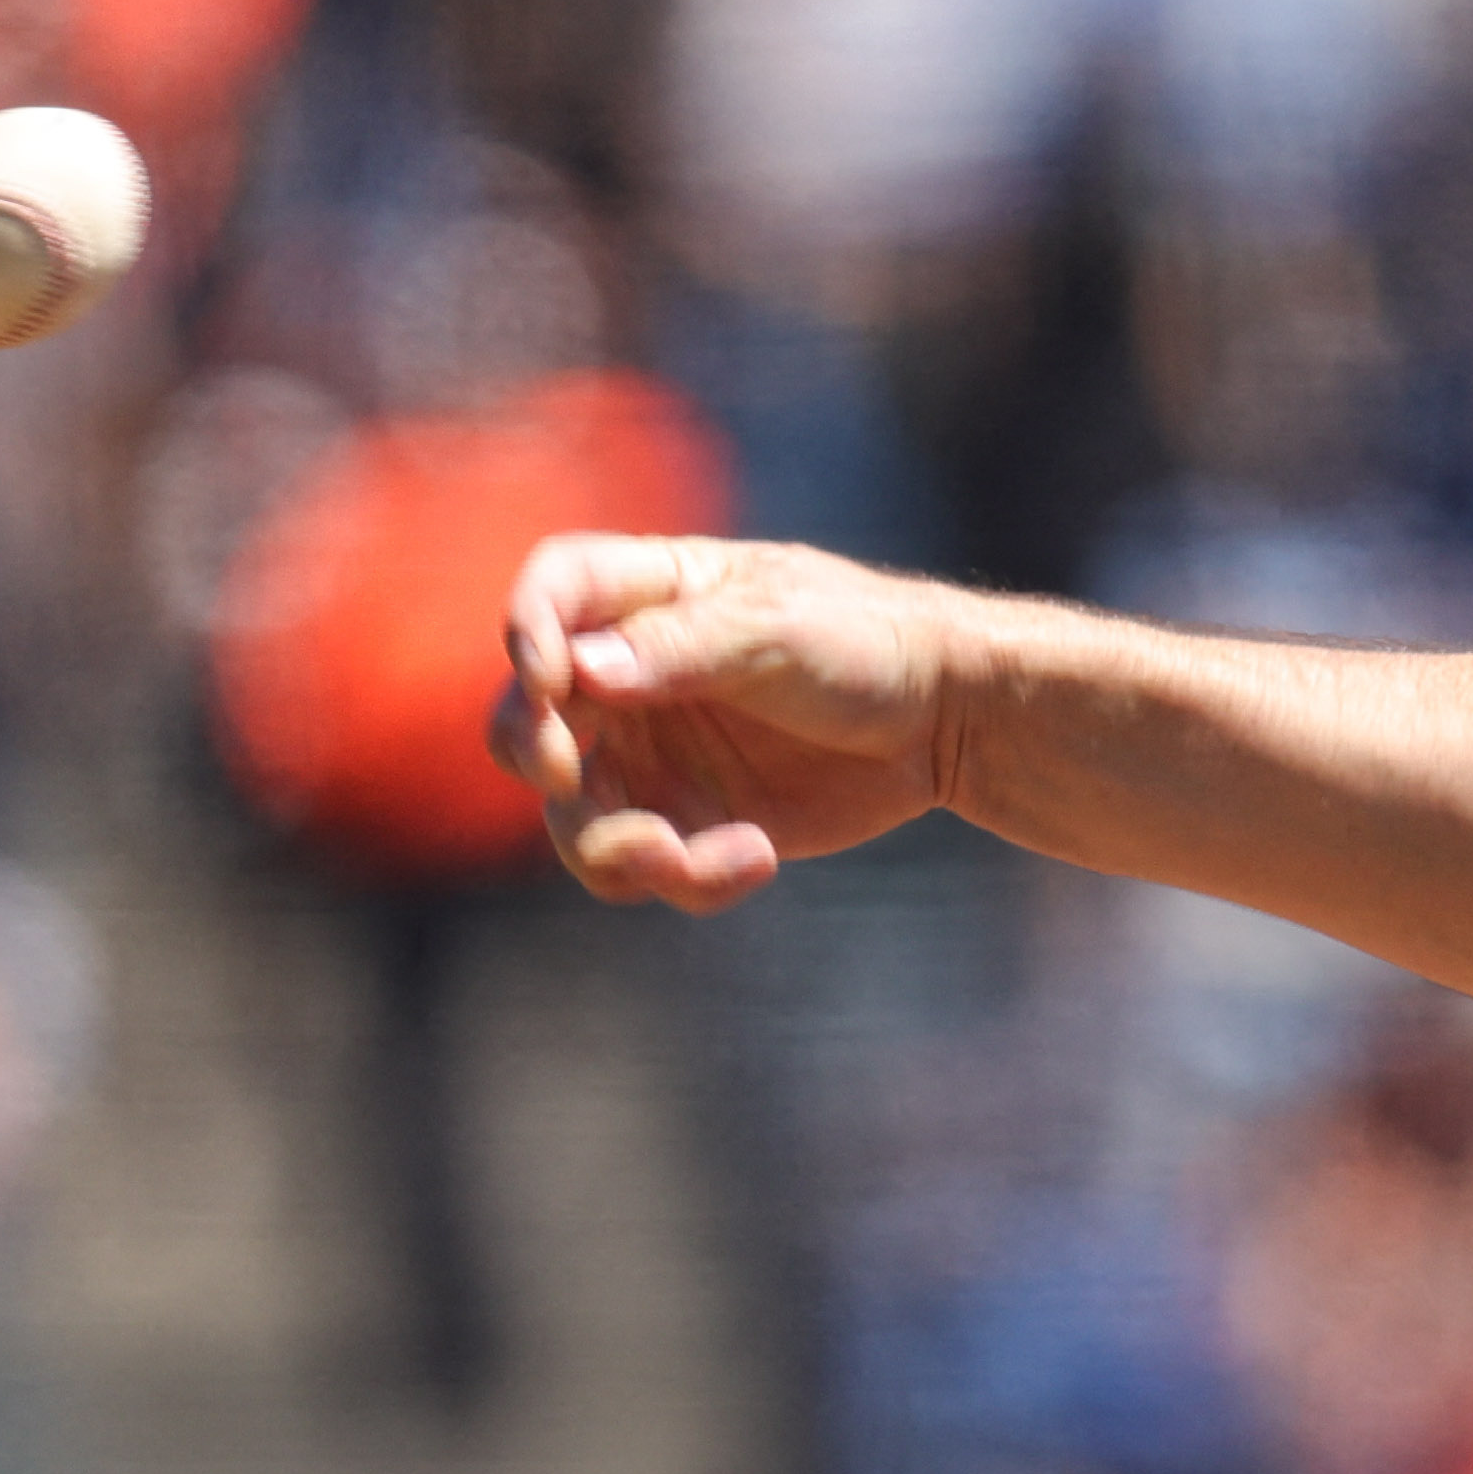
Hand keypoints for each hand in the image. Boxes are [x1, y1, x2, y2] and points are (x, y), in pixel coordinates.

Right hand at [497, 535, 959, 911]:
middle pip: (528, 717)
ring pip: (576, 817)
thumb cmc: (866, 641)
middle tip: (566, 775)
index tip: (551, 674)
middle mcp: (628, 680)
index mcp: (646, 598)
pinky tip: (758, 858)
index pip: (552, 595)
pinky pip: (651, 869)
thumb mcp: (780, 627)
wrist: (945, 718)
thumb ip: (684, 646)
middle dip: (530, 751)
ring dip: (612, 847)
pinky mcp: (690, 824)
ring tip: (677, 855)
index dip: (528, 627)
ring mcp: (653, 759)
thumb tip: (581, 670)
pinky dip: (689, 878)